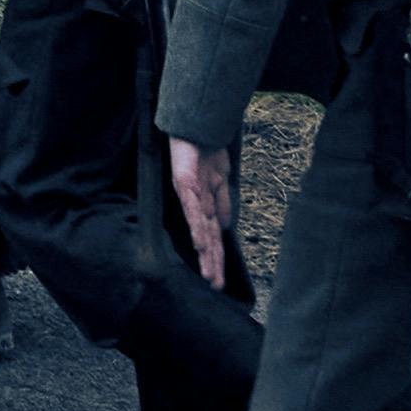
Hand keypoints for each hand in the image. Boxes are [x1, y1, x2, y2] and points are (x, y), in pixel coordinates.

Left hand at [167, 137, 234, 291]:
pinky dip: (198, 226)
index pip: (212, 236)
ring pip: (198, 229)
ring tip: (209, 274)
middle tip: (215, 286)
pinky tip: (201, 243)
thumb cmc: (206, 150)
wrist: (199, 124)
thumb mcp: (220, 179)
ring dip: (205, 252)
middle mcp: (195, 203)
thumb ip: (222, 202)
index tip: (219, 279)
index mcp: (205, 204)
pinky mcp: (184, 182)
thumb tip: (225, 227)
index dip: (216, 257)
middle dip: (211, 262)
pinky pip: (192, 208)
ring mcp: (189, 194)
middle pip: (205, 238)